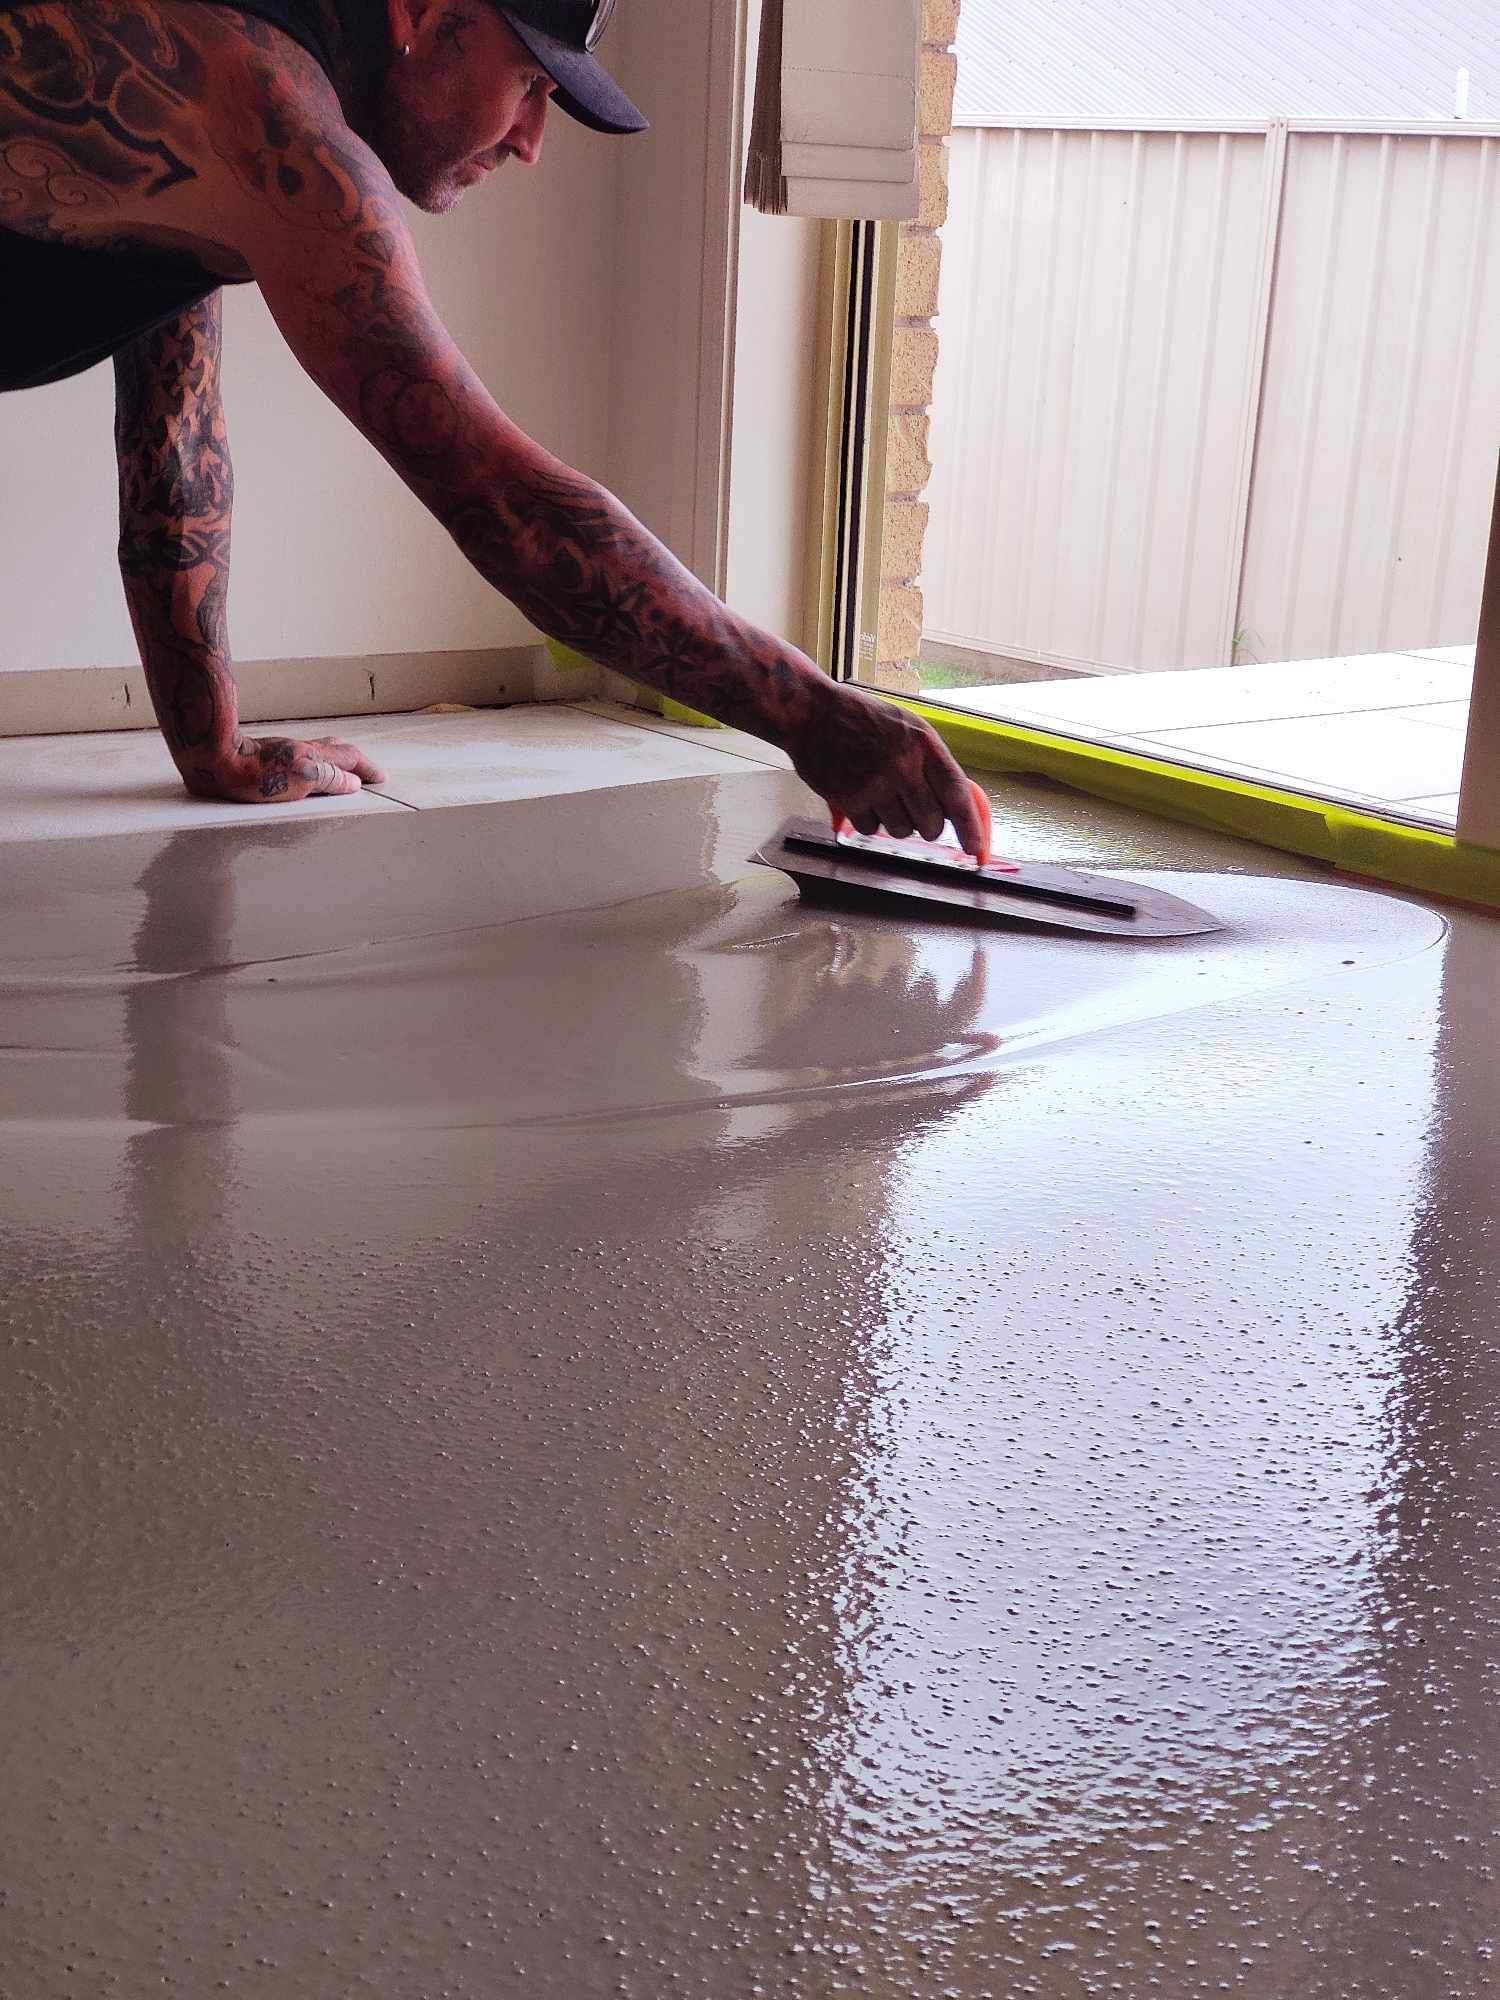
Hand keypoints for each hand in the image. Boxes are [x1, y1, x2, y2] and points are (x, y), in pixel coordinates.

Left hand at [182, 734, 387, 803]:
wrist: (213, 758)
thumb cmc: (253, 774)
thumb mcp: (301, 780)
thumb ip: (329, 780)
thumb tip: (352, 782)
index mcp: (314, 757)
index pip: (350, 759)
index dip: (366, 769)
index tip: (379, 778)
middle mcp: (300, 751)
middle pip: (335, 750)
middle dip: (354, 761)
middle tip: (364, 772)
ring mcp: (282, 751)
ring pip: (316, 752)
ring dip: (333, 760)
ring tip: (340, 770)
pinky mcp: (264, 756)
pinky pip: (297, 757)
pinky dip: (311, 763)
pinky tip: (301, 771)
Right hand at [784, 684, 989, 857]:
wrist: (812, 713)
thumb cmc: (861, 718)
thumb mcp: (906, 726)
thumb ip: (930, 761)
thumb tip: (952, 805)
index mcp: (923, 743)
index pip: (957, 794)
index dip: (970, 827)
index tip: (975, 849)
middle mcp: (903, 765)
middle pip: (931, 823)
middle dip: (926, 827)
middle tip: (914, 813)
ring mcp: (876, 784)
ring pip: (901, 831)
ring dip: (895, 823)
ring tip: (880, 796)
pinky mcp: (850, 798)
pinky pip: (871, 831)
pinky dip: (868, 822)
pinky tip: (860, 798)